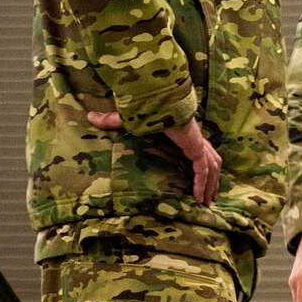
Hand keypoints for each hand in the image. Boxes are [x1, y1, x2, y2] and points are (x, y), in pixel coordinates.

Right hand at [86, 112, 220, 202]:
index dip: (203, 166)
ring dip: (211, 185)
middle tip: (209, 199)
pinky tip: (197, 197)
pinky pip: (202, 170)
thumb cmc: (146, 106)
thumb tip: (89, 116)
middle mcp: (195, 140)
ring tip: (206, 202)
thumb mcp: (128, 119)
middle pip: (212, 162)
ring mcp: (197, 144)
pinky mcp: (195, 148)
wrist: (156, 98)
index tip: (201, 180)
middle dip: (213, 181)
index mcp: (186, 134)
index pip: (200, 152)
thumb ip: (112, 121)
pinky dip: (201, 184)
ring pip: (212, 168)